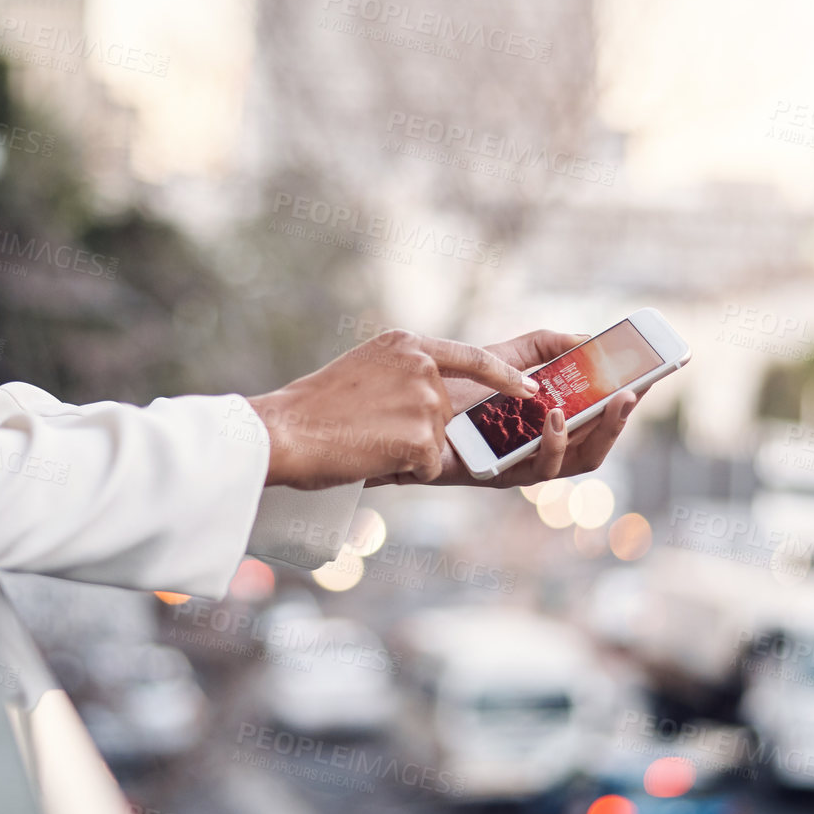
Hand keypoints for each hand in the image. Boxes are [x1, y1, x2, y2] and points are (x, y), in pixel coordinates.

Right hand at [244, 329, 539, 490]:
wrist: (284, 432)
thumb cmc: (311, 409)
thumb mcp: (361, 369)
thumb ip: (399, 373)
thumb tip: (425, 394)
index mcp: (406, 345)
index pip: (471, 356)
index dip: (502, 376)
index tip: (528, 388)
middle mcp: (422, 366)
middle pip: (443, 411)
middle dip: (415, 430)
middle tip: (368, 431)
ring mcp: (425, 400)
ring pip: (434, 441)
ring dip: (404, 451)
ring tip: (363, 441)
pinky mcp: (422, 437)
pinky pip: (427, 465)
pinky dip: (402, 469)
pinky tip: (370, 456)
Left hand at [364, 329, 642, 488]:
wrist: (393, 406)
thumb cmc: (444, 385)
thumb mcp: (500, 356)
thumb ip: (543, 346)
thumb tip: (589, 337)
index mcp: (546, 424)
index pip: (598, 417)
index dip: (628, 400)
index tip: (655, 374)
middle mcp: (537, 450)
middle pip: (596, 446)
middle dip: (620, 420)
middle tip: (636, 391)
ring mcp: (518, 466)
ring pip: (576, 463)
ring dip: (596, 434)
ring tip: (606, 402)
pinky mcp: (494, 476)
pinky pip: (534, 470)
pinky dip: (551, 443)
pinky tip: (553, 414)